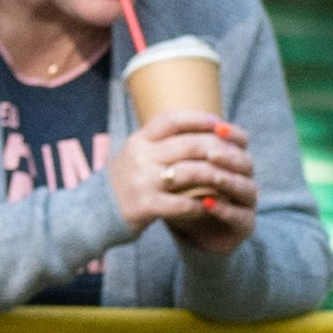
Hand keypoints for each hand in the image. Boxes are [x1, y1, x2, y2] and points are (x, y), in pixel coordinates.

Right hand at [109, 110, 257, 244]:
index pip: (171, 120)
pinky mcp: (145, 206)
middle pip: (187, 145)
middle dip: (216, 148)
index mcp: (139, 140)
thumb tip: (200, 126)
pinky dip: (201, 204)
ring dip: (214, 176)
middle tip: (235, 153)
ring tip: (229, 179)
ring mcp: (142, 182)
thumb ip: (161, 141)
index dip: (198, 119)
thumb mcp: (137, 153)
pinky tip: (212, 205)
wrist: (96, 213)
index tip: (219, 123)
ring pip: (189, 172)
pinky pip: (182, 204)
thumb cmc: (126, 181)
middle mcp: (140, 157)